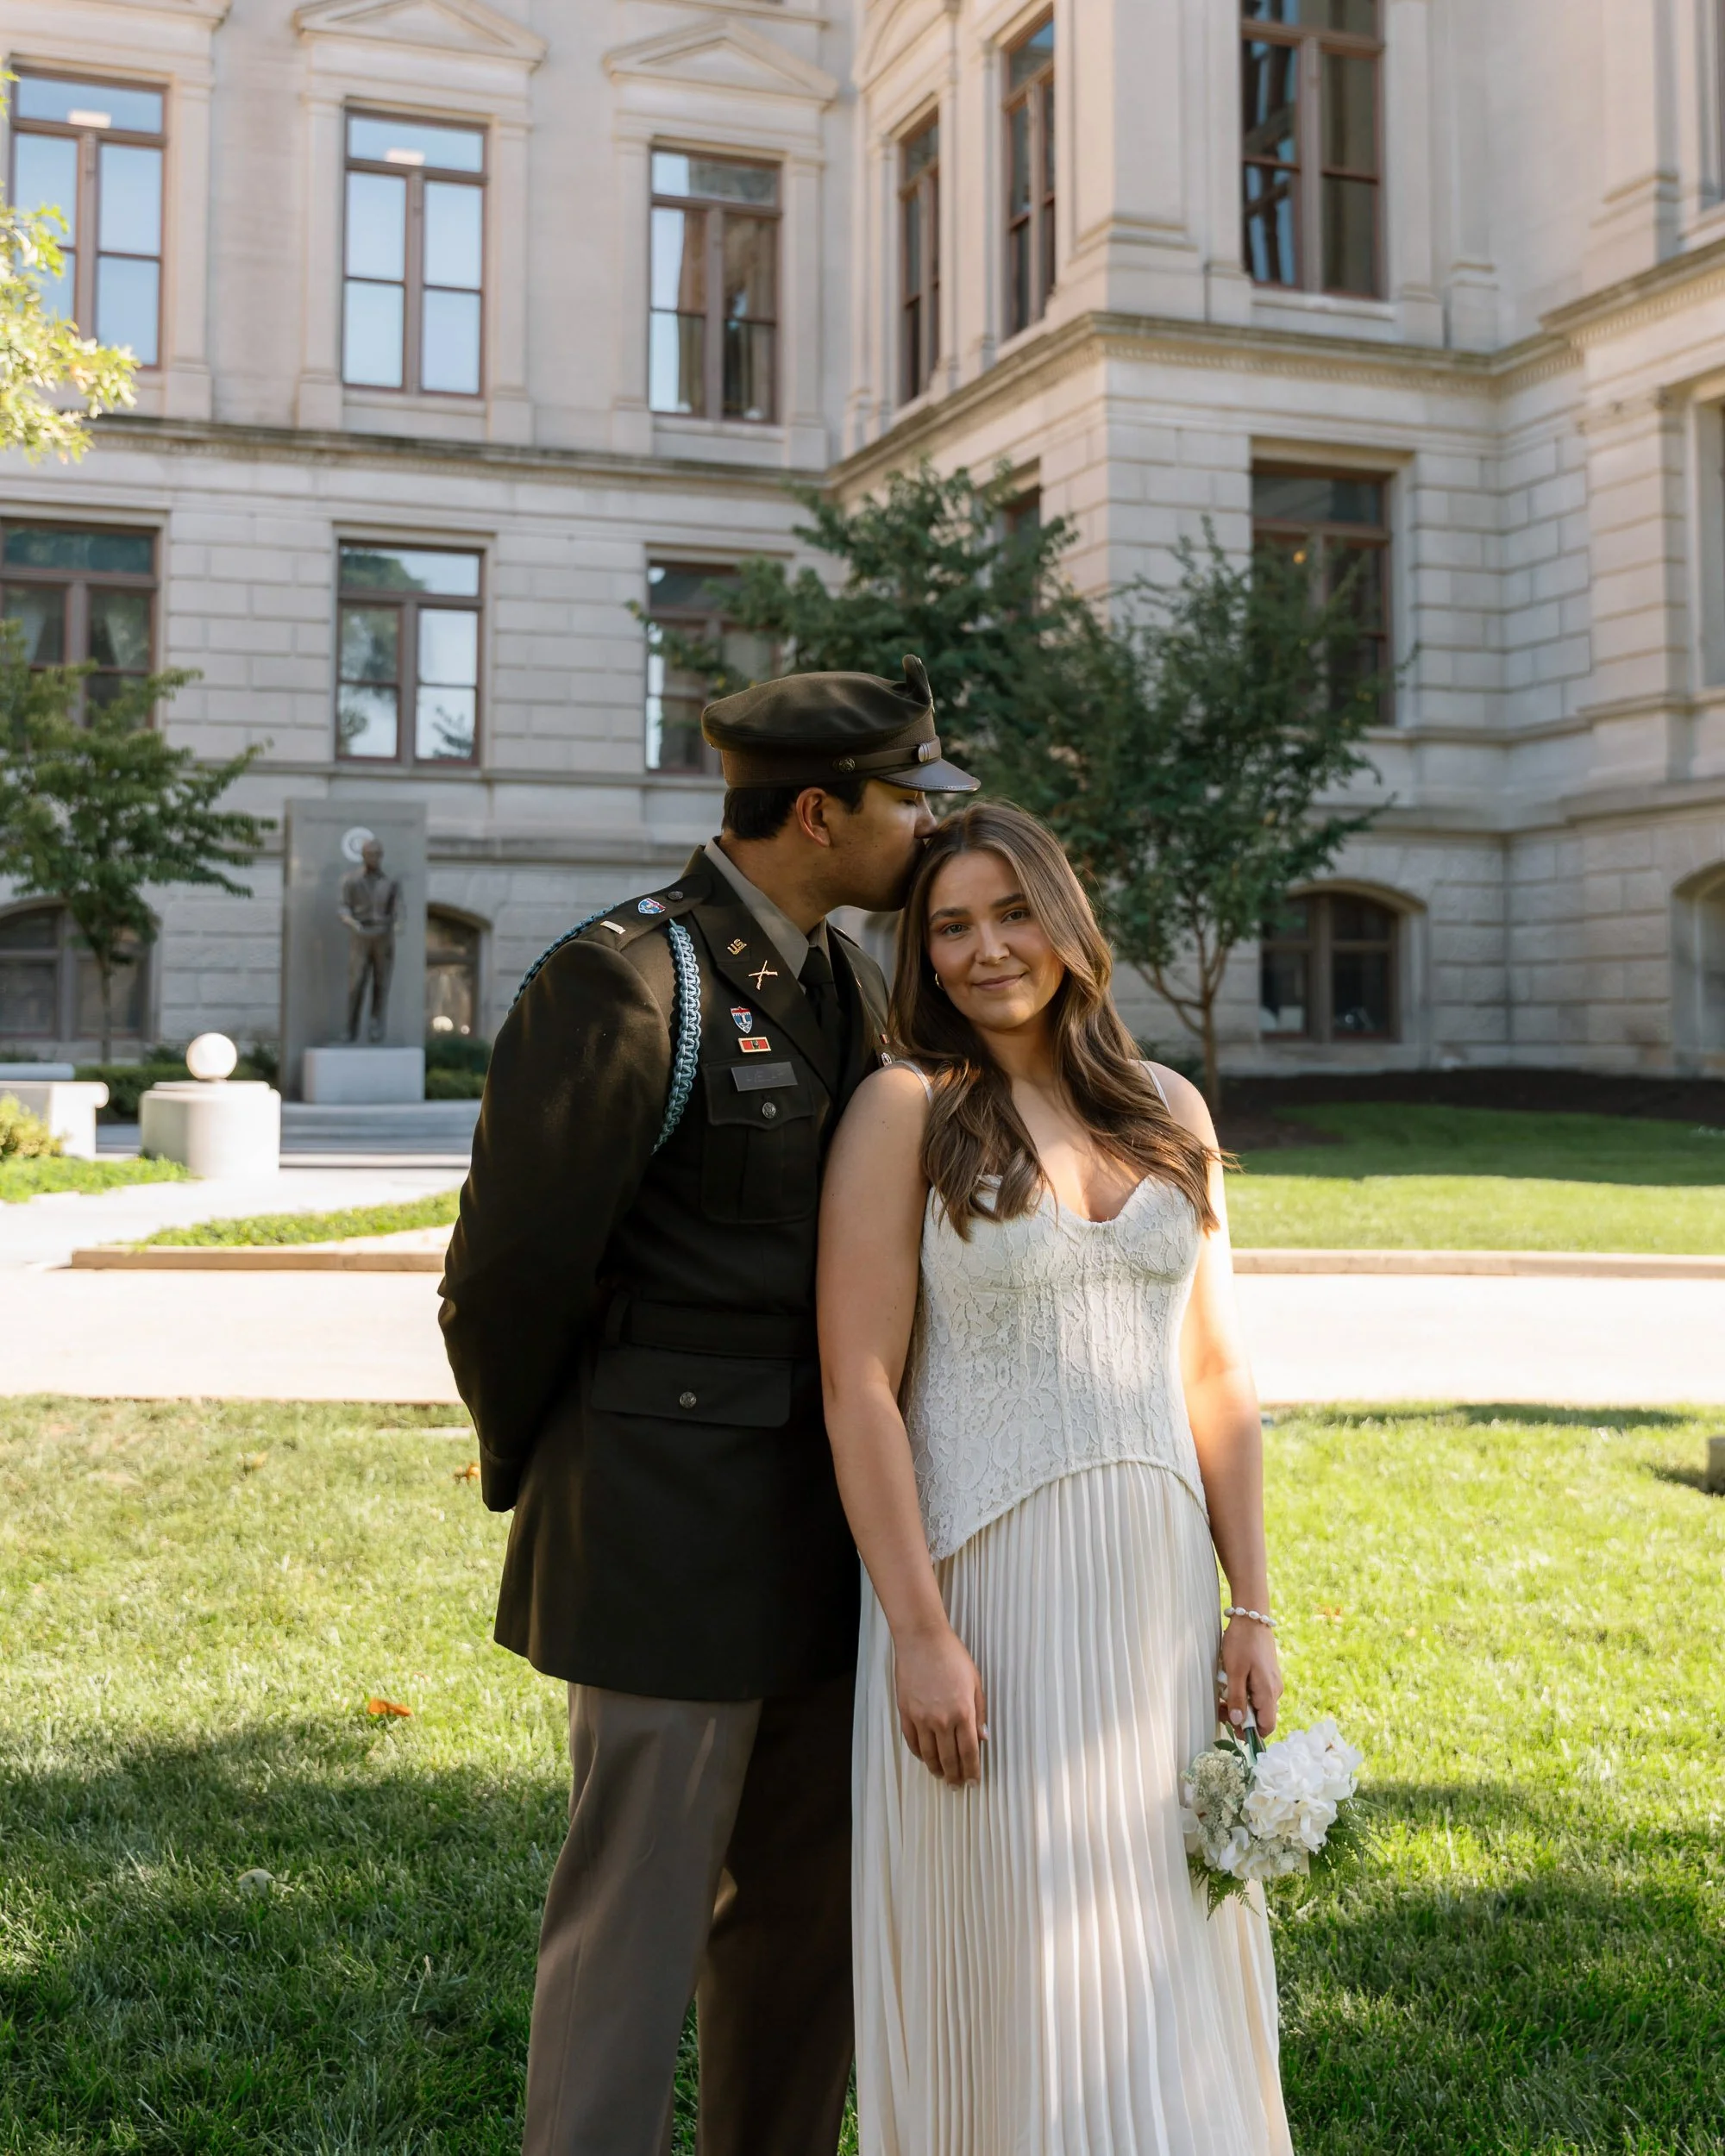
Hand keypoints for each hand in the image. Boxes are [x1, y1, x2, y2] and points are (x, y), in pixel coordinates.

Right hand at [894, 1620, 986, 1786]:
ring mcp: (921, 1717)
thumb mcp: (975, 1682)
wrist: (922, 1639)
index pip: (969, 1752)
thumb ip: (979, 1712)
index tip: (973, 1782)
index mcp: (963, 1712)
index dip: (971, 1771)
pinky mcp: (906, 1712)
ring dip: (936, 1768)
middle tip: (957, 1786)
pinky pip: (912, 1741)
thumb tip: (983, 1738)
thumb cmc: (952, 1656)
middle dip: (954, 1776)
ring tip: (941, 1776)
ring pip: (929, 1754)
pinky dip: (919, 1753)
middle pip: (949, 1758)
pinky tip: (924, 1758)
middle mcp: (942, 1719)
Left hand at [1219, 1617, 1281, 1736]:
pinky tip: (1231, 1682)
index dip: (1251, 1733)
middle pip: (1261, 1716)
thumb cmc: (1241, 1643)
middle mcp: (1275, 1690)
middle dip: (1241, 1717)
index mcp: (1269, 1692)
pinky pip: (1257, 1692)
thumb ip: (1237, 1698)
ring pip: (1257, 1704)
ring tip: (1222, 1693)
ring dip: (1240, 1704)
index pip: (1267, 1726)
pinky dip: (1244, 1692)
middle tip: (1221, 1708)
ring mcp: (1272, 1681)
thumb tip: (1239, 1723)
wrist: (1251, 1616)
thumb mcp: (1234, 1671)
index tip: (1232, 1727)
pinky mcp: (1267, 1674)